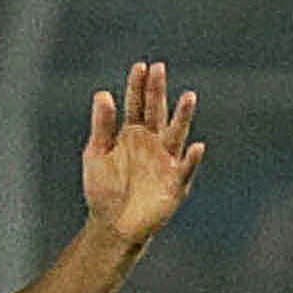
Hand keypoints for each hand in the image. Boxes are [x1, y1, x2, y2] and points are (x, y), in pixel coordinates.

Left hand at [82, 60, 203, 246]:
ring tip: (189, 97)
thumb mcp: (96, 155)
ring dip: (183, 117)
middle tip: (159, 68)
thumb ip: (102, 126)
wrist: (112, 226)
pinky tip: (196, 147)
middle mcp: (152, 143)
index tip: (140, 66)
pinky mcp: (175, 184)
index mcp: (132, 134)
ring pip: (176, 135)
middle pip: (157, 112)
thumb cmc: (104, 190)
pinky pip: (185, 170)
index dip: (138, 86)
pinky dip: (191, 160)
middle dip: (158, 92)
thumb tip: (102, 93)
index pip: (137, 104)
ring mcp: (165, 162)